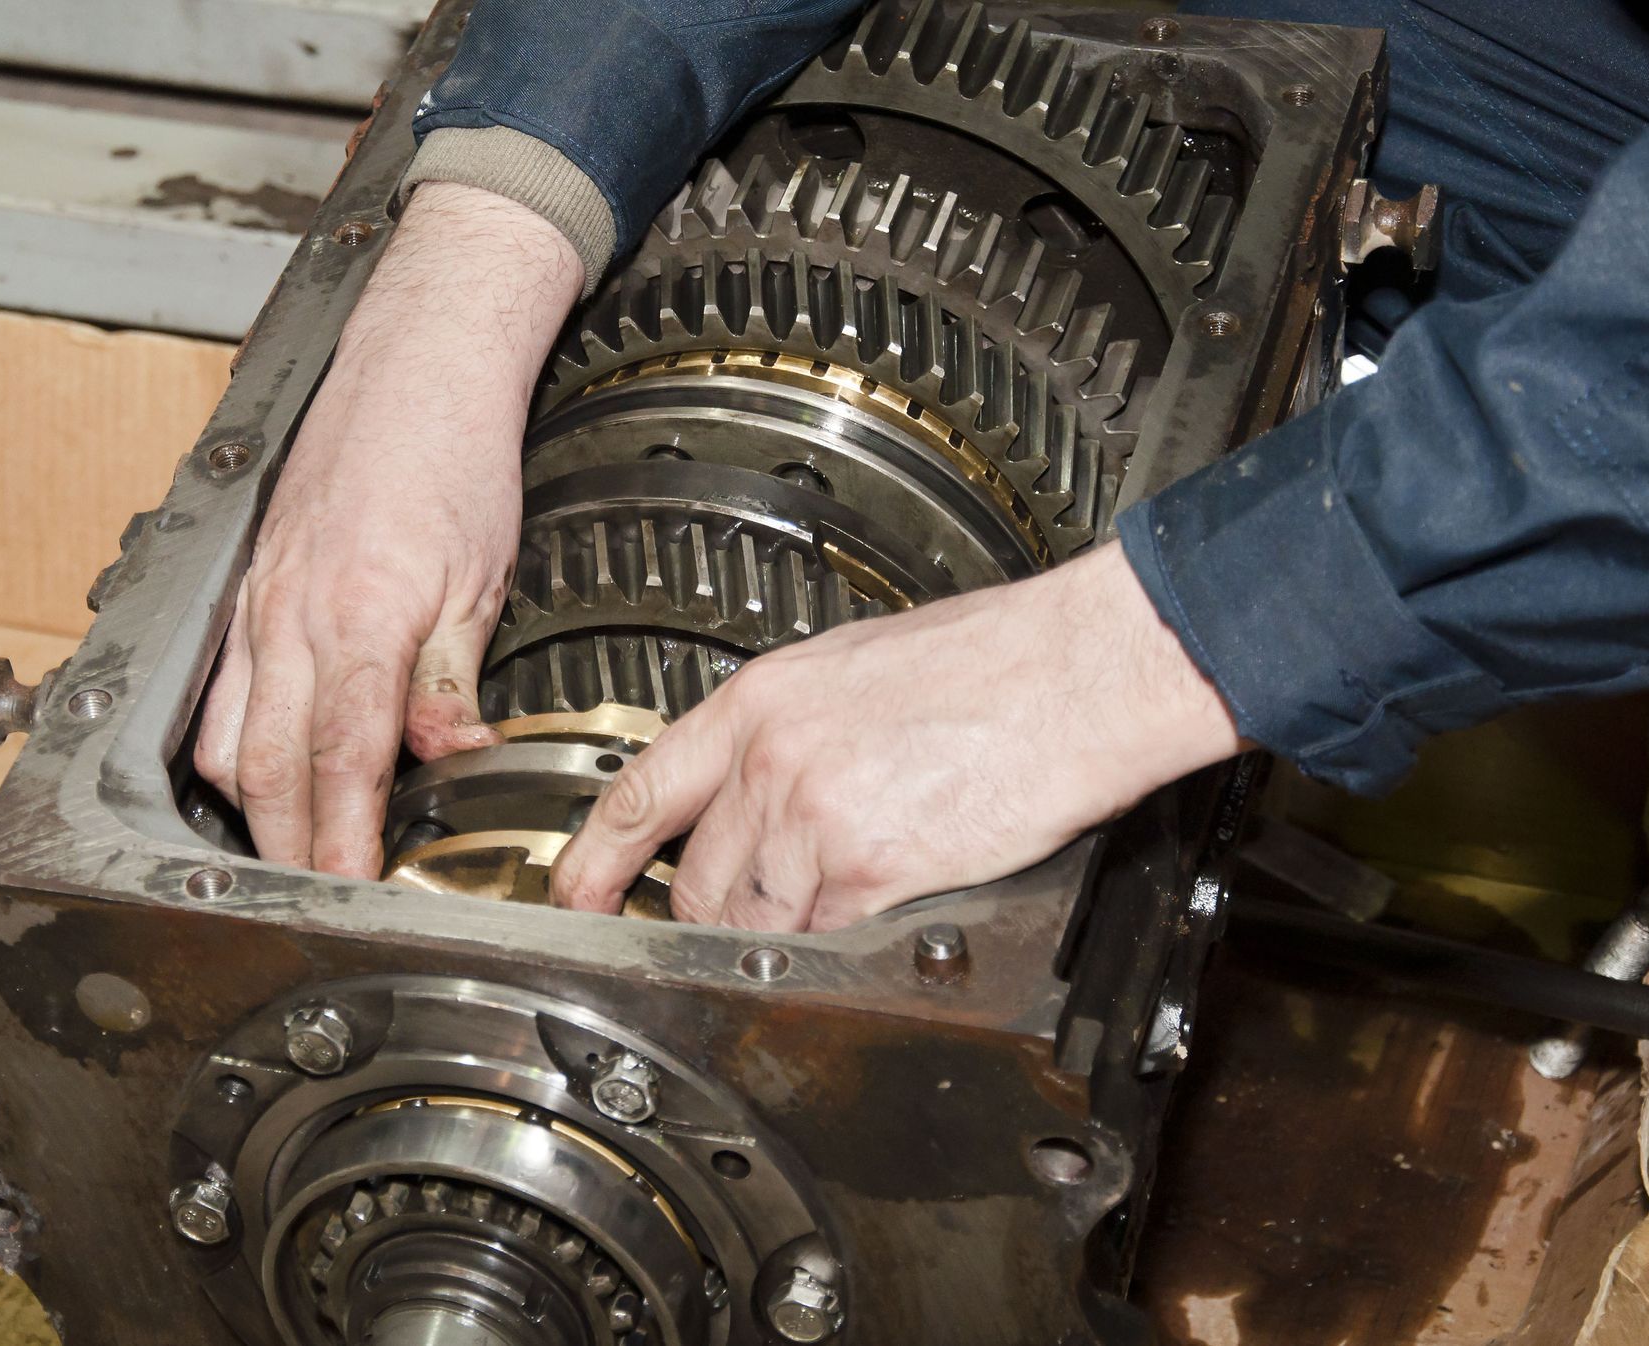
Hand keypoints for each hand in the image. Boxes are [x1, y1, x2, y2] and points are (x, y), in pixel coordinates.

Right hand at [194, 184, 582, 877]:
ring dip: (246, 803)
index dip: (341, 841)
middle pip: (264, 765)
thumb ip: (450, 680)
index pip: (341, 761)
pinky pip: (218, 685)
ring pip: (223, 732)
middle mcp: (291, 617)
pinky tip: (254, 766)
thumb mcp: (480, 578)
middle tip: (311, 899)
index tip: (352, 892)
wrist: (414, 364)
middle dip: (282, 847)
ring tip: (282, 853)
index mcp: (359, 620)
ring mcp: (258, 601)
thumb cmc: (452, 456)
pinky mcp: (249, 586)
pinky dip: (227, 742)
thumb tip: (450, 760)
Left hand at [549, 542, 1243, 930]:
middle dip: (707, 916)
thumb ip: (789, 729)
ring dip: (780, 934)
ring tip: (833, 907)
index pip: (637, 792)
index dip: (591, 860)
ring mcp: (815, 819)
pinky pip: (822, 939)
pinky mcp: (872, 870)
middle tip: (736, 921)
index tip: (574, 896)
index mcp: (759, 701)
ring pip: (752, 921)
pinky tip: (874, 913)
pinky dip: (839, 944)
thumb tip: (762, 778)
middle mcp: (772, 760)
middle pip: (694, 879)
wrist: (1074, 672)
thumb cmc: (990, 661)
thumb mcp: (854, 667)